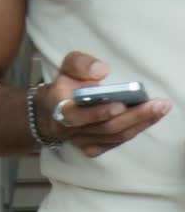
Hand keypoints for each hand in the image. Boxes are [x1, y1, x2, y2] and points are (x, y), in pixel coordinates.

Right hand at [37, 53, 170, 156]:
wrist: (51, 111)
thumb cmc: (64, 85)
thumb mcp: (67, 66)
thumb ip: (81, 64)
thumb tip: (102, 71)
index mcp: (59, 108)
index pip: (77, 116)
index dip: (98, 113)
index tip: (120, 104)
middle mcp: (70, 129)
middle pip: (105, 128)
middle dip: (133, 116)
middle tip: (158, 104)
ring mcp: (81, 141)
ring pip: (114, 136)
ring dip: (140, 123)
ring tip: (161, 108)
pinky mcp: (92, 148)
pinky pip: (116, 141)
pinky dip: (135, 130)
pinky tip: (151, 118)